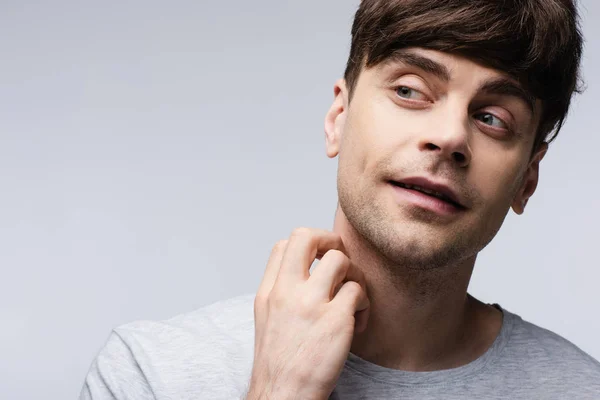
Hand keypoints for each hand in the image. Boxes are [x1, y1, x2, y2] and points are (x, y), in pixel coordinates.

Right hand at [247, 228, 369, 399]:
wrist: (284, 395)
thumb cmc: (280, 362)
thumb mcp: (267, 318)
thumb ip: (283, 290)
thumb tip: (308, 268)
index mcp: (269, 292)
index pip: (284, 245)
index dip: (307, 246)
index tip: (319, 261)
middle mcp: (286, 292)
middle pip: (307, 236)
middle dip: (330, 239)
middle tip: (341, 262)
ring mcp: (310, 304)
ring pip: (340, 259)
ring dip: (354, 274)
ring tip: (353, 297)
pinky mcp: (336, 320)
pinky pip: (358, 291)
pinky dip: (365, 304)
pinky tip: (359, 322)